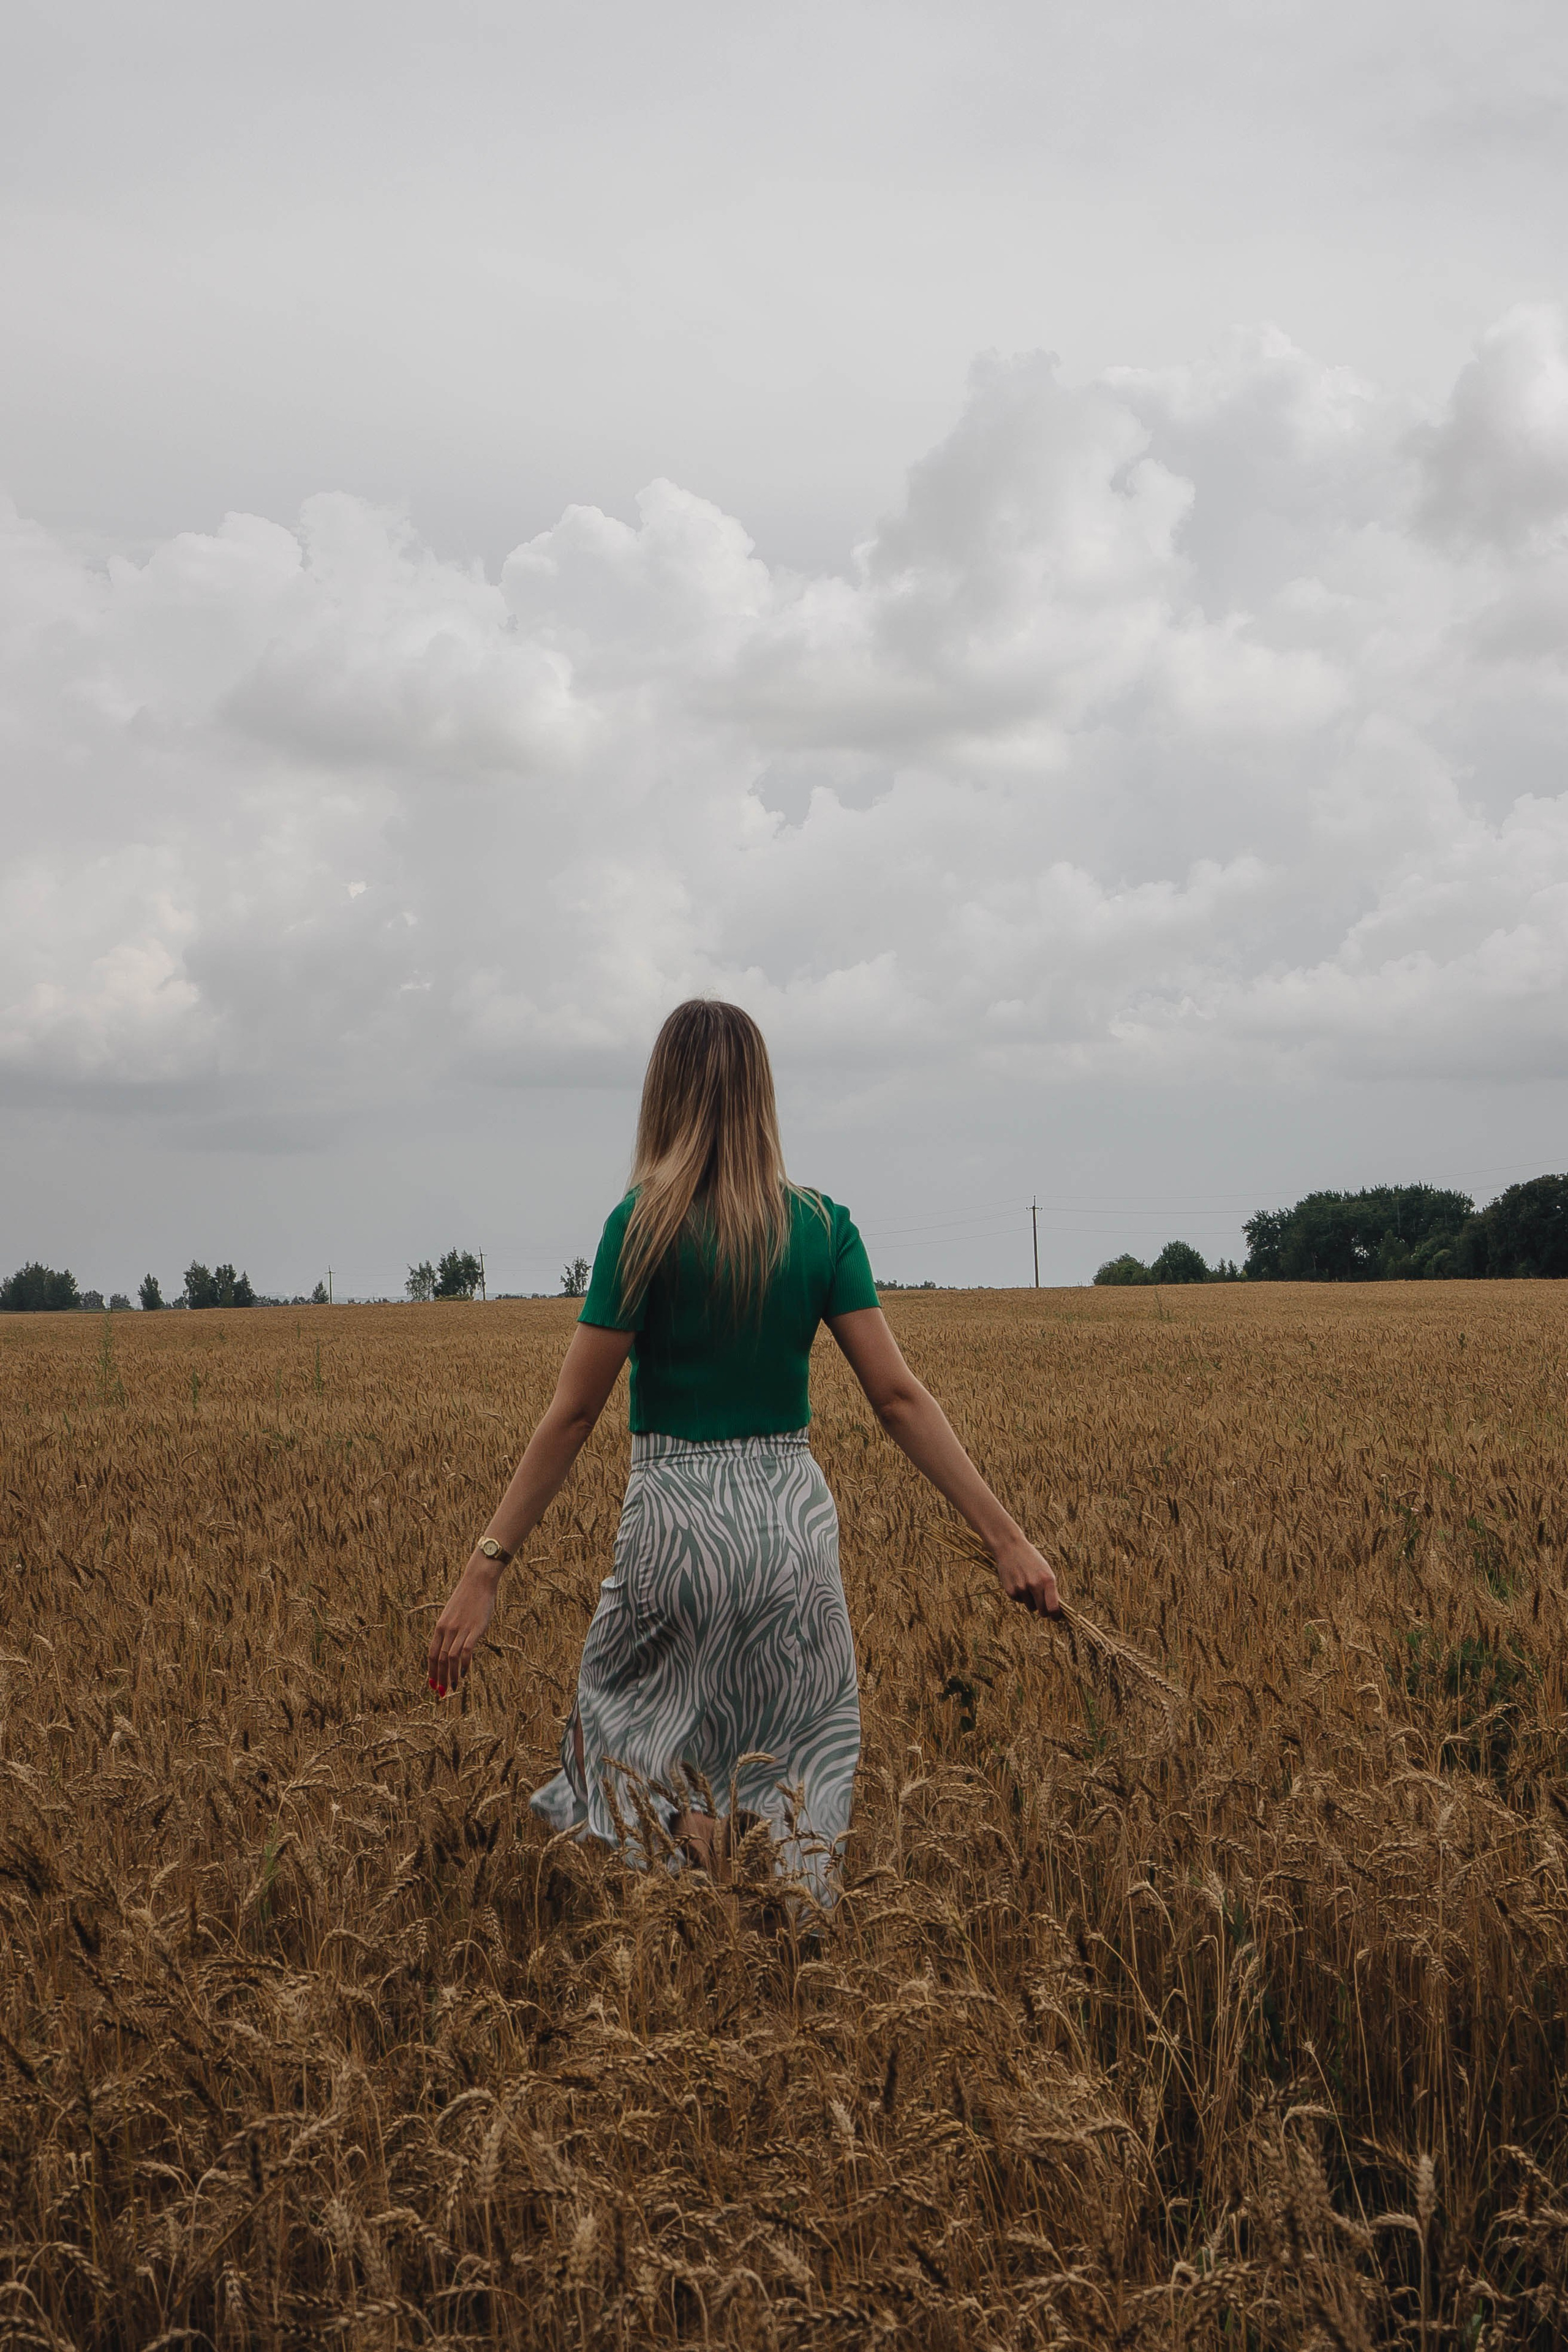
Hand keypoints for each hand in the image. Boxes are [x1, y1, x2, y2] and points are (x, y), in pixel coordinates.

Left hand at [427, 1555, 500, 1693]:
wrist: (478, 1582)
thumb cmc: (467, 1598)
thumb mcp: (452, 1615)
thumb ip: (449, 1631)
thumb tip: (449, 1648)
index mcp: (440, 1627)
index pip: (431, 1654)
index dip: (431, 1671)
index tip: (432, 1685)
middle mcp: (447, 1629)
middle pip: (439, 1659)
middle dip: (440, 1678)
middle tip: (442, 1693)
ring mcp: (461, 1629)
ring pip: (450, 1658)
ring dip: (451, 1676)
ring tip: (453, 1688)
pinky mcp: (474, 1629)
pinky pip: (466, 1651)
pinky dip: (463, 1665)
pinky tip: (464, 1674)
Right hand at [992, 1532, 1062, 1617]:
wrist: (1010, 1547)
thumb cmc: (1031, 1560)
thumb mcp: (1045, 1571)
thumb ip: (1051, 1589)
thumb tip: (1056, 1609)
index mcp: (1047, 1580)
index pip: (1053, 1607)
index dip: (1055, 1615)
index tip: (1056, 1617)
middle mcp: (1035, 1585)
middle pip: (1042, 1611)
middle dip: (1044, 1612)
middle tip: (1043, 1608)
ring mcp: (1022, 1588)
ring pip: (1031, 1607)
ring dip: (1031, 1601)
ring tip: (1028, 1586)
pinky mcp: (1010, 1591)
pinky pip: (1019, 1601)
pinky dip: (1020, 1596)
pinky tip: (1018, 1582)